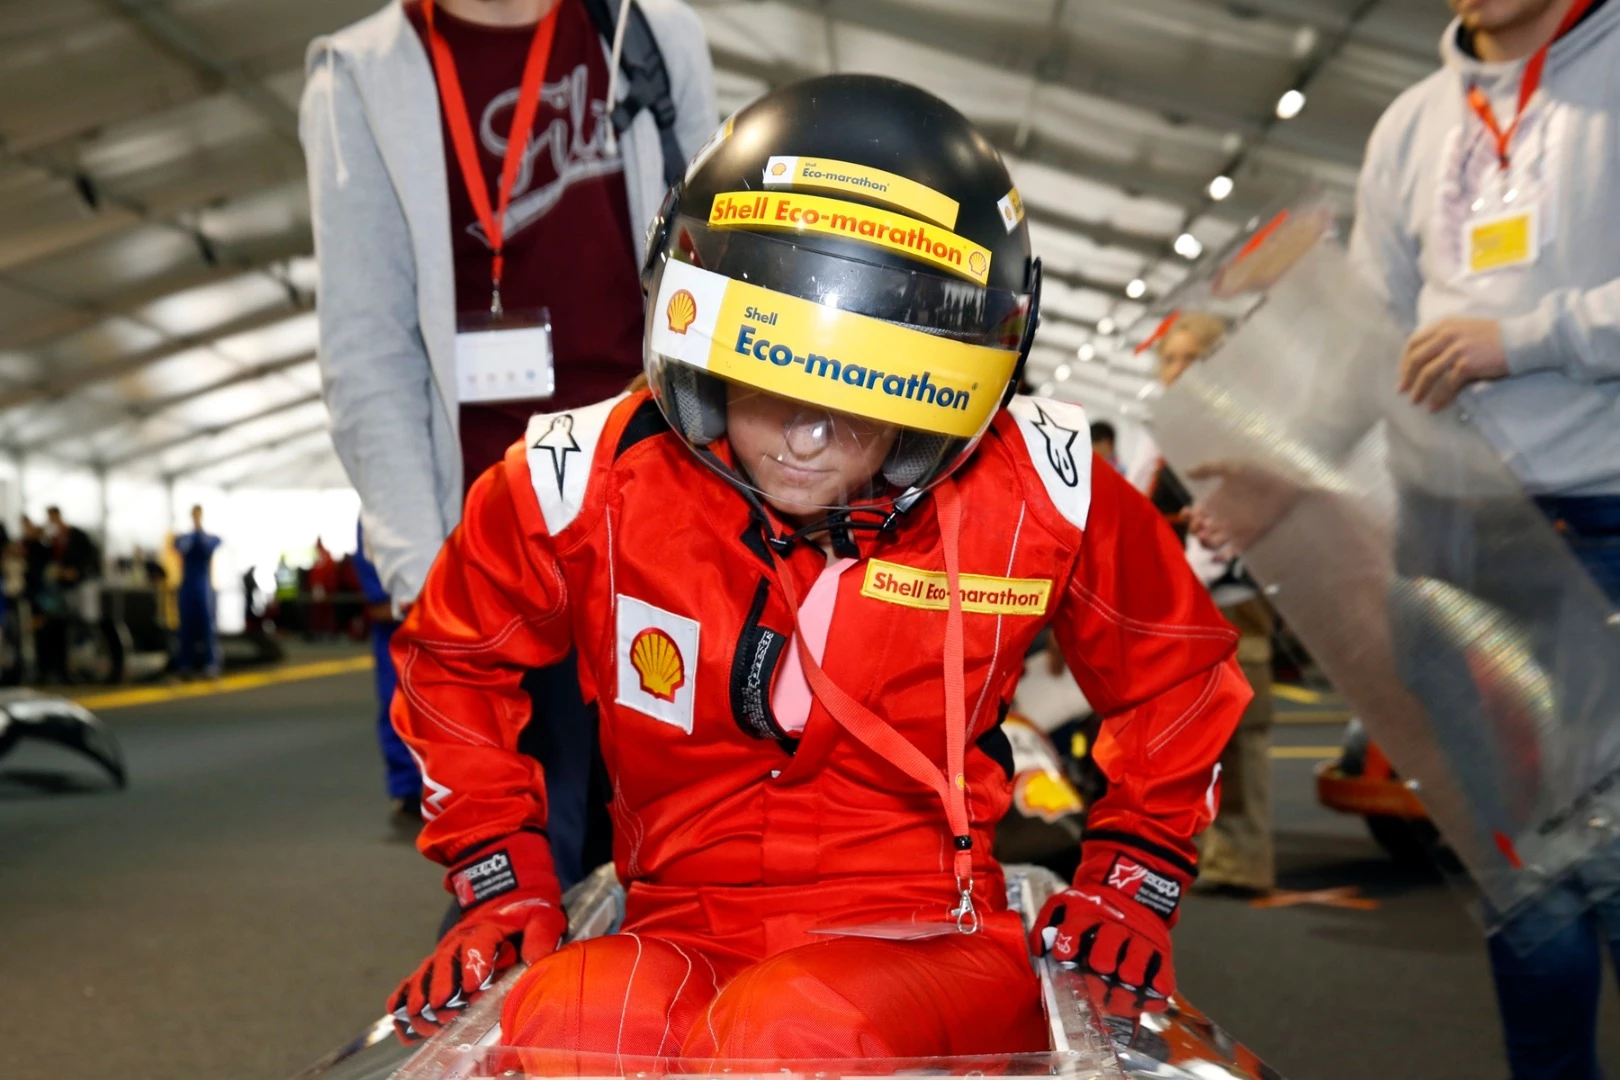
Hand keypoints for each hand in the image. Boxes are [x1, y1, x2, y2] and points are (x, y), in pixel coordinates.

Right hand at [389, 835, 565, 1041]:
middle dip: (442, 988)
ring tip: (420, 1018)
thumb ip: (541, 935)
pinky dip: (404, 995)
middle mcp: (459, 940)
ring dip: (421, 995)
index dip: (474, 966)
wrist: (505, 890)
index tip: (471, 987)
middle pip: (445, 963)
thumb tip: (537, 957)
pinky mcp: (438, 962)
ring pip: (427, 972)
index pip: (477, 945)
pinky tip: (399, 1016)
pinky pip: (416, 978)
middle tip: (441, 1010)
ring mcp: (445, 951)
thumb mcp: (542, 915)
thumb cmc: (525, 909)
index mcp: (486, 928)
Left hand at [1031, 846, 1185, 999]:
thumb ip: (1047, 923)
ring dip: (1133, 967)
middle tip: (1100, 966)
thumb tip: (1038, 950)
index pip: (1077, 926)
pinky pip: (1162, 964)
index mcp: (1089, 915)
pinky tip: (1159, 990)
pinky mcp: (1158, 948)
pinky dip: (1162, 978)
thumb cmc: (1091, 906)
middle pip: (1110, 940)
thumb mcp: (1065, 904)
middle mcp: (1114, 927)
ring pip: (1137, 953)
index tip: (1062, 954)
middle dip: (1104, 954)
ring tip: (1127, 978)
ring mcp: (1138, 938)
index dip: (1069, 939)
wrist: (1131, 888)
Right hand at [1184, 461, 1302, 553]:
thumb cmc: (1261, 471)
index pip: (1195, 514)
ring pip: (1212, 543)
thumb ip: (1208, 468)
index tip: (1188, 512)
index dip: (1188, 516)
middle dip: (1194, 530)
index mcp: (1216, 501)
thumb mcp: (1231, 466)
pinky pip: (1231, 552)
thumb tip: (1186, 472)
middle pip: (1200, 530)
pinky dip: (1222, 558)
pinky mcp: (1248, 538)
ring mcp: (1235, 529)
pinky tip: (1217, 556)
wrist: (1286, 483)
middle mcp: (1223, 517)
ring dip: (1204, 543)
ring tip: (1206, 535)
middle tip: (1200, 524)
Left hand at [1398, 317, 1506, 411]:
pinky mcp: (1467, 364)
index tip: (1403, 374)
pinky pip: (1447, 385)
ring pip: (1428, 373)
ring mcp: (1457, 349)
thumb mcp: (1464, 328)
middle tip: (1403, 390)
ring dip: (1420, 389)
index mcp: (1444, 324)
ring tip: (1416, 401)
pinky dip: (1438, 397)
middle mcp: (1448, 334)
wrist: (1520, 340)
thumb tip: (1424, 360)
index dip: (1405, 360)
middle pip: (1417, 358)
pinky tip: (1434, 406)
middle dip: (1407, 377)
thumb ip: (1444, 338)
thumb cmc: (1494, 337)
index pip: (1414, 342)